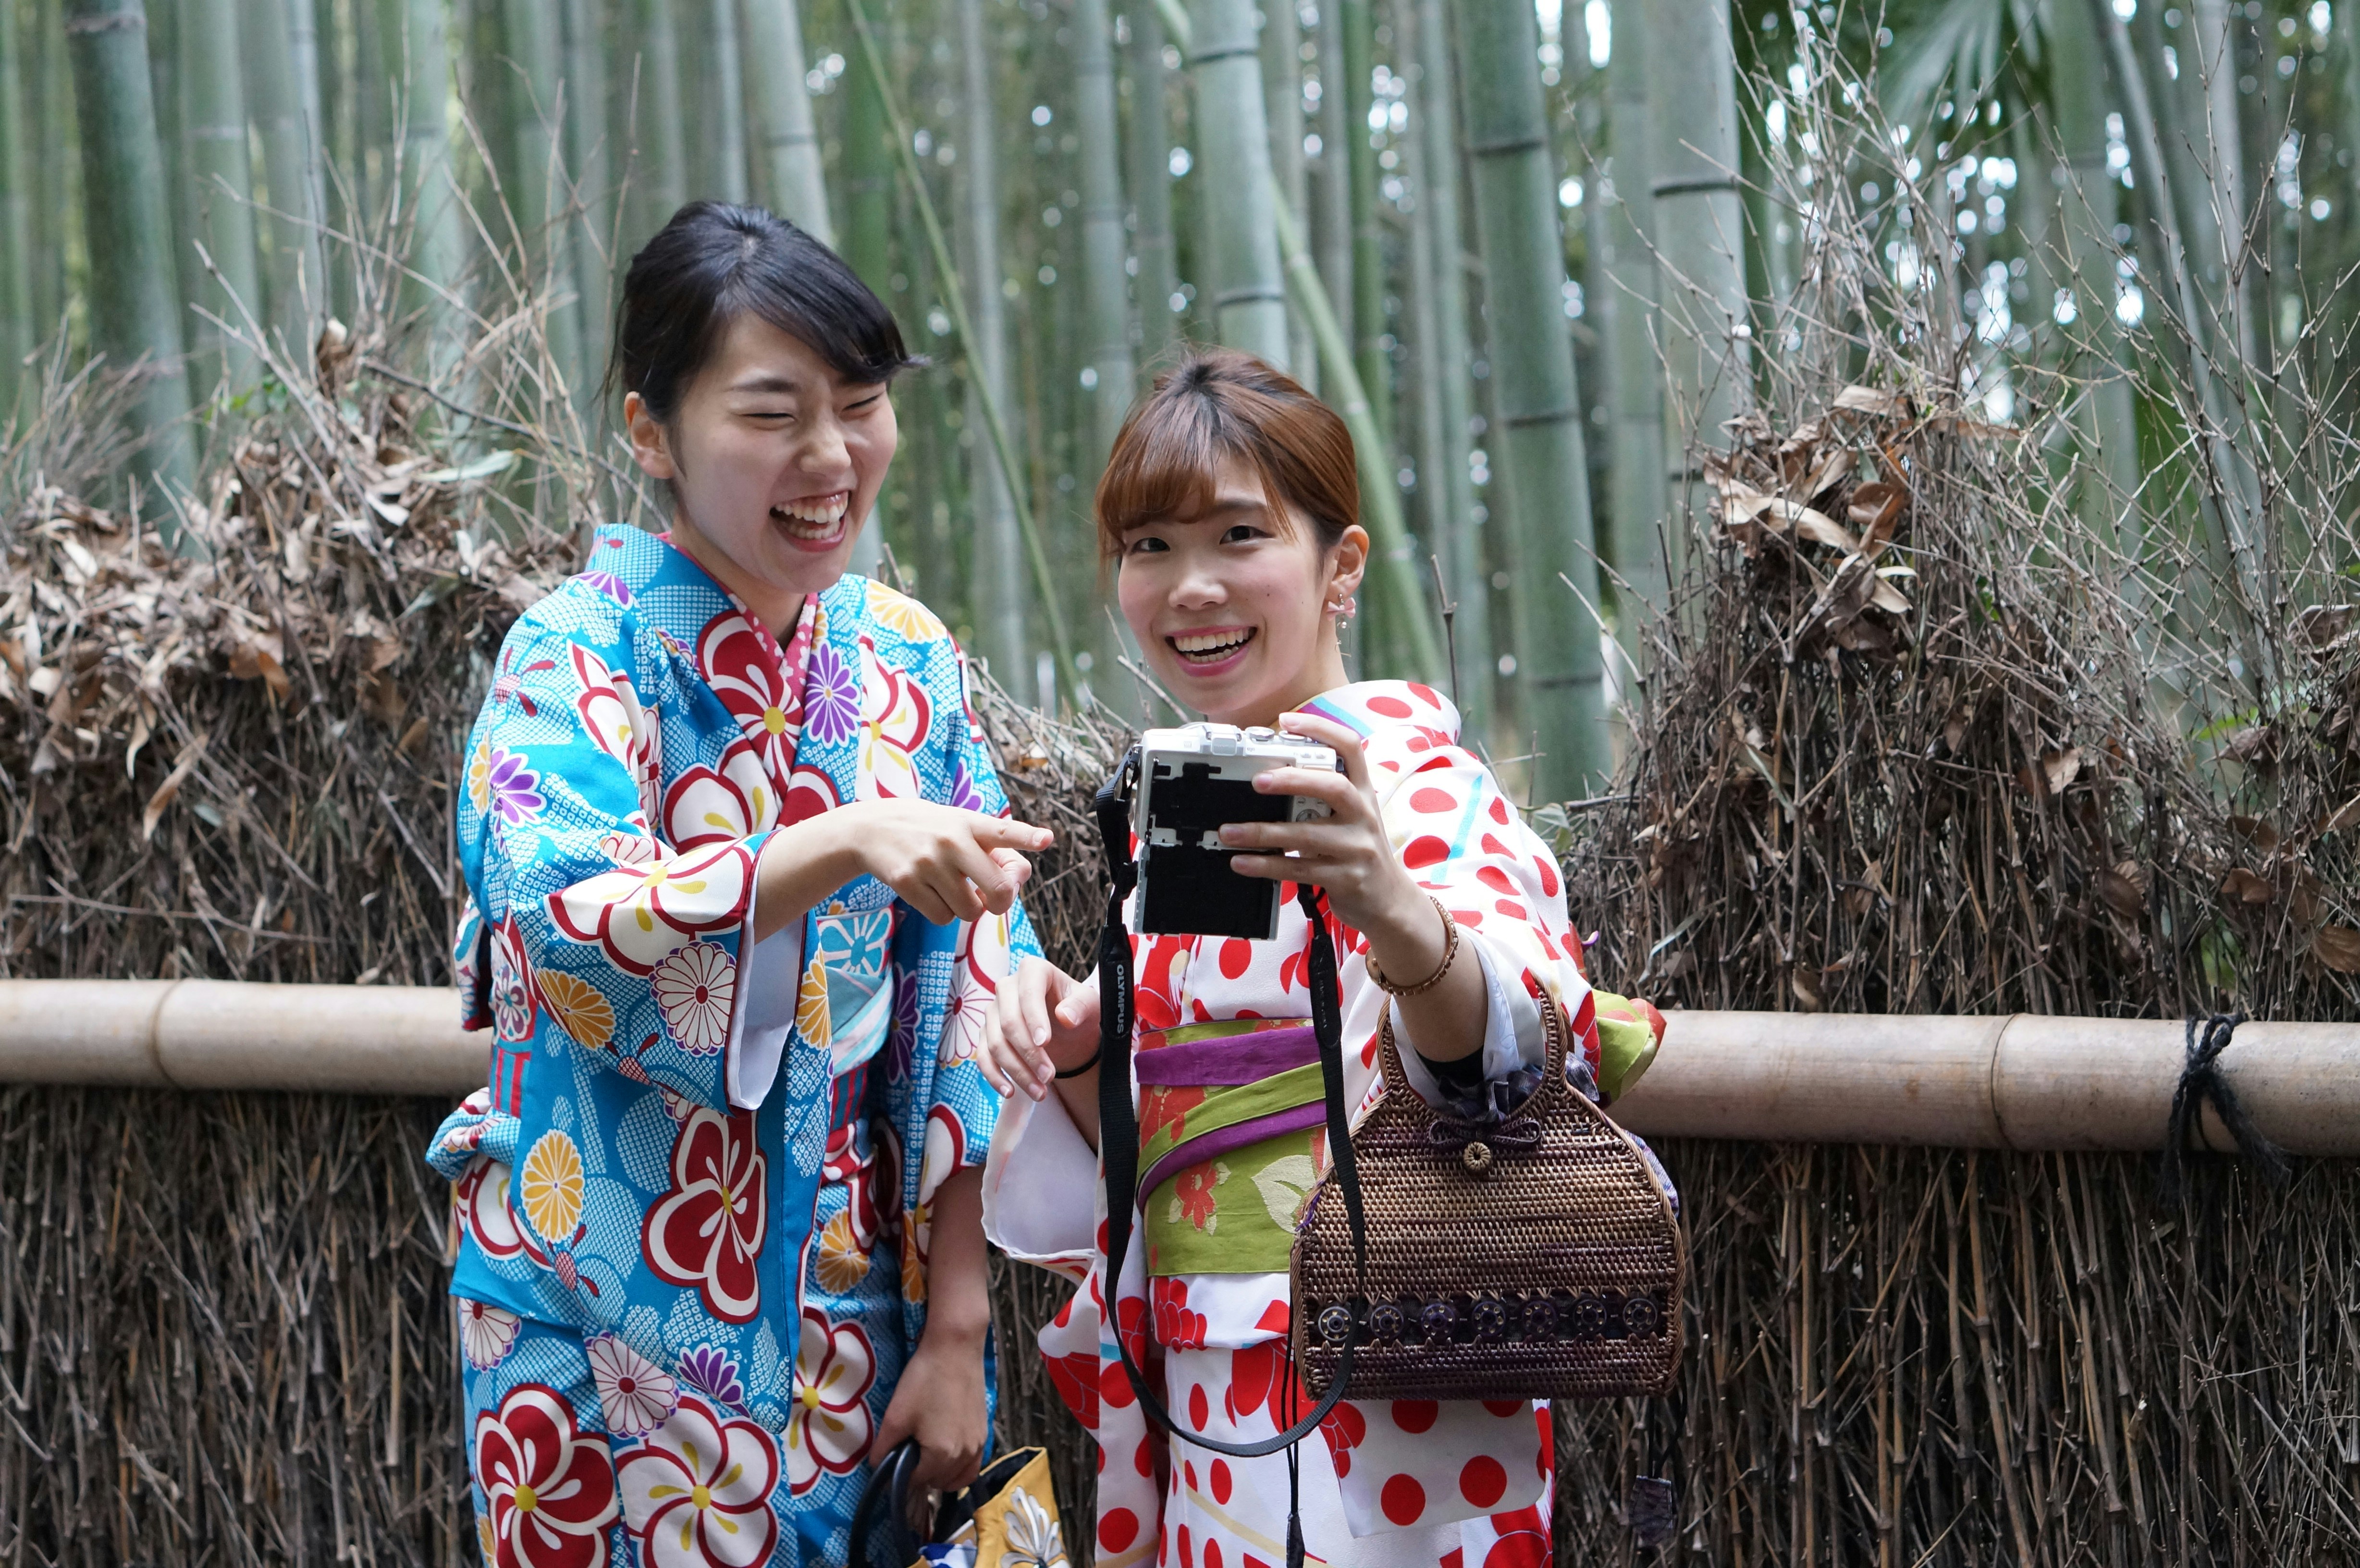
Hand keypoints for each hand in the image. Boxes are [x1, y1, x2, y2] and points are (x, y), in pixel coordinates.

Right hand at [842, 800, 1052, 925]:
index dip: (1027, 837)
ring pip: (970, 912)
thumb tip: (1016, 883)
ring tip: (950, 887)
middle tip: (990, 898)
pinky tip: (931, 892)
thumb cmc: (929, 830)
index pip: (1004, 830)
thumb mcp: (960, 825)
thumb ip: (994, 849)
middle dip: (1001, 902)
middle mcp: (952, 841)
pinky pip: (943, 918)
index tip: (1046, 839)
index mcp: (969, 822)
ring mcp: (928, 862)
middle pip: (997, 890)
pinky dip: (943, 913)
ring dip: (966, 908)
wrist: (870, 829)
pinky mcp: (907, 882)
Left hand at [870, 1316, 988, 1505]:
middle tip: (907, 1452)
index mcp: (941, 1455)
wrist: (955, 1349)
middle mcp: (964, 1456)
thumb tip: (877, 1467)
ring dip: (941, 1476)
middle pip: (938, 1482)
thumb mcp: (896, 1415)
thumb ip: (883, 1448)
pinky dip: (960, 1468)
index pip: (916, 1481)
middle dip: (921, 1474)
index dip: (899, 1474)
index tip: (891, 1460)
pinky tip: (947, 1452)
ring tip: (926, 1456)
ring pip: (958, 1478)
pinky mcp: (984, 1432)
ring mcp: (978, 1444)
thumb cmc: (924, 1380)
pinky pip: (973, 1465)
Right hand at [977, 957, 1099, 1099]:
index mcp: (1033, 970)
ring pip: (996, 1044)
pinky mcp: (986, 1033)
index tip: (1045, 1043)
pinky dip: (994, 1077)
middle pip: (1009, 1022)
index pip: (1028, 993)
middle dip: (1029, 1053)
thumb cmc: (1078, 1010)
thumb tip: (1065, 1016)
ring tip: (1040, 1092)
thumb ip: (1080, 1006)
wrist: (1066, 1027)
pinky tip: (1010, 1092)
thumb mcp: (1089, 1005)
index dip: (1034, 1018)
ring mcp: (993, 1010)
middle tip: (1050, 1077)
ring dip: (1017, 1071)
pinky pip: (983, 1057)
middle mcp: (1007, 987)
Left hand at [1218, 712, 1428, 949]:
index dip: (1320, 729)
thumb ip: (1318, 797)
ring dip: (1263, 832)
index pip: (1350, 748)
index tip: (1286, 721)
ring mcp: (1358, 848)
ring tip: (1229, 832)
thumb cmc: (1357, 850)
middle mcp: (1364, 815)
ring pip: (1308, 834)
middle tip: (1256, 781)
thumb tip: (1265, 776)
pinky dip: (1267, 865)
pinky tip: (1241, 862)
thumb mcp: (1347, 816)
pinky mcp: (1347, 878)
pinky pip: (1300, 869)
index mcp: (1363, 791)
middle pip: (1333, 786)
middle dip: (1293, 780)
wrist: (1389, 900)